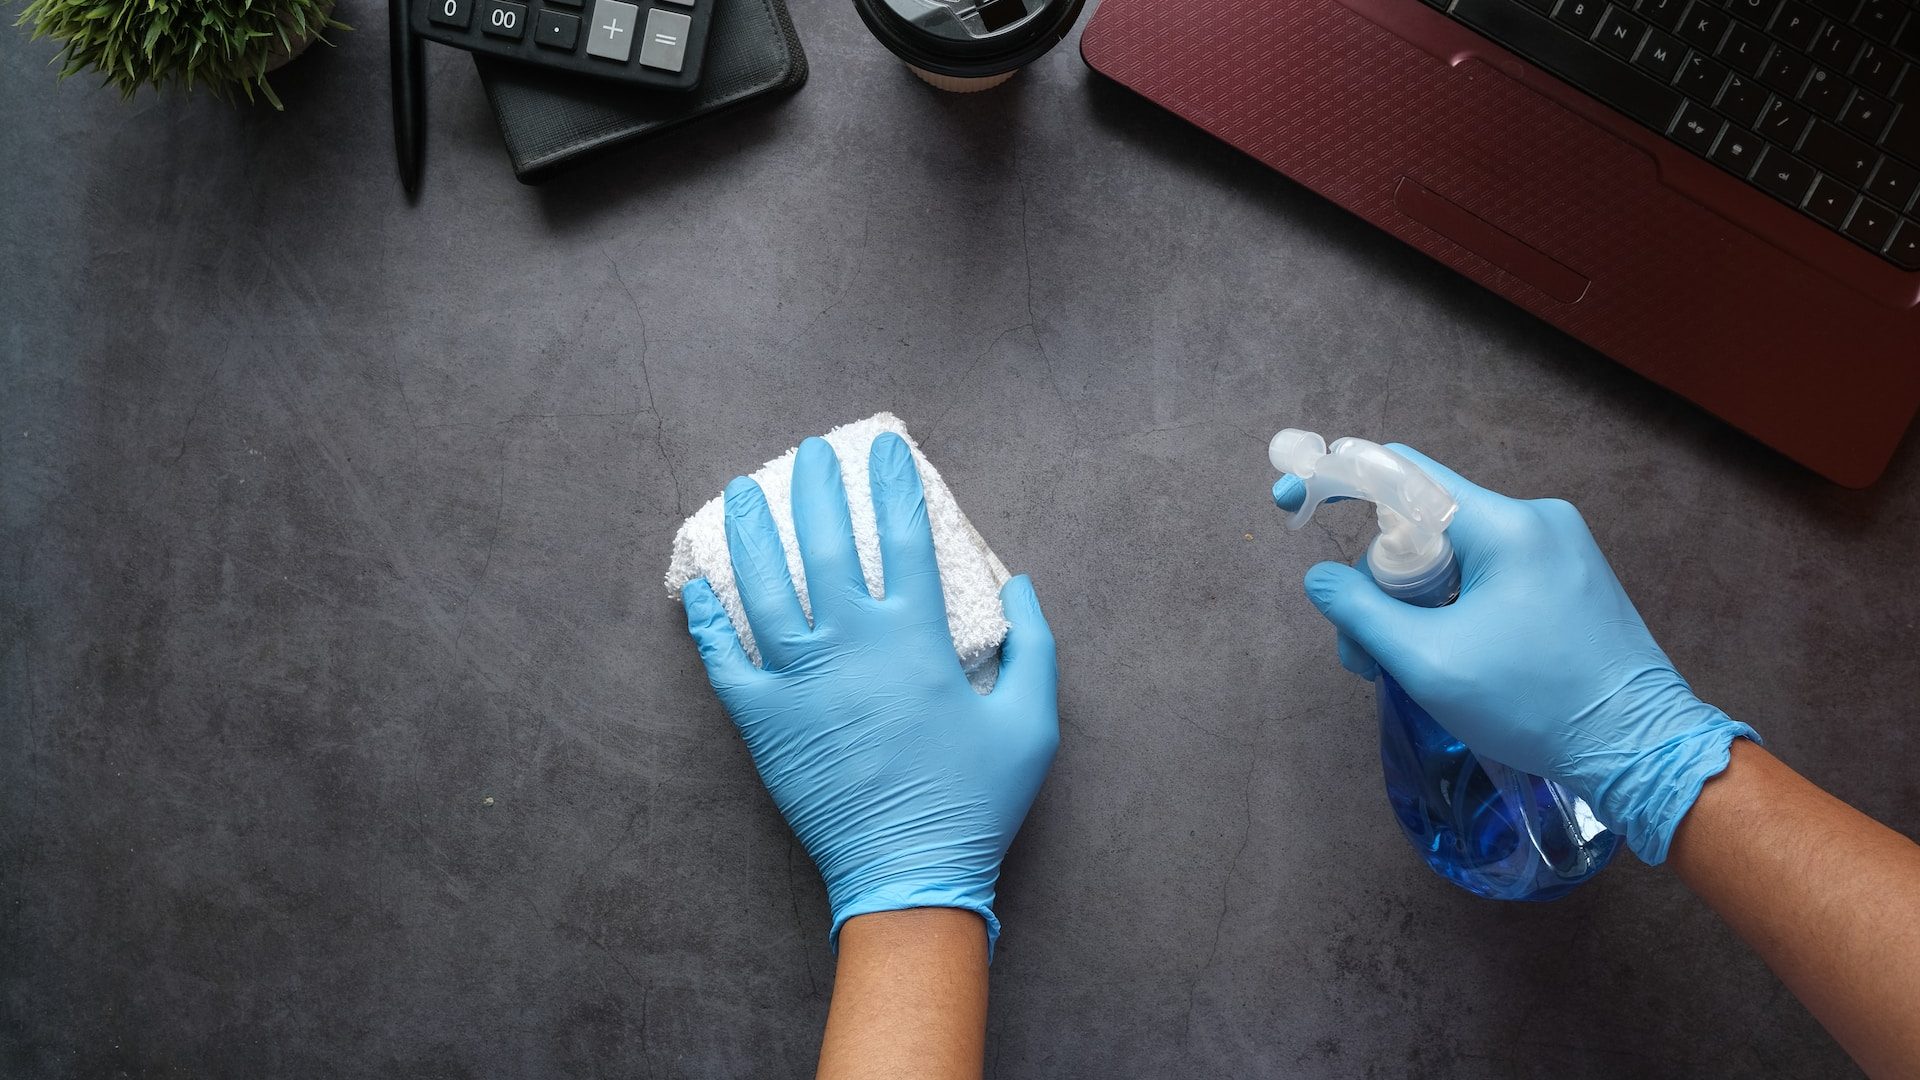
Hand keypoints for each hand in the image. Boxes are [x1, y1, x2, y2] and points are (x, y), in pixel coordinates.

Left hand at [682, 433, 1058, 949]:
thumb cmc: (975, 801)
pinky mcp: (763, 721)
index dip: (894, 483)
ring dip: (752, 532)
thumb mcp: (1032, 722)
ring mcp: (799, 681)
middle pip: (826, 543)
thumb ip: (1033, 646)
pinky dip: (707, 619)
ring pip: (764, 586)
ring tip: (742, 492)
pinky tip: (698, 584)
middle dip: (816, 487)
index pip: (905, 536)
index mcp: (916, 639)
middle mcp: (852, 645)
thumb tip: (1020, 586)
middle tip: (808, 453)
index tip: (883, 447)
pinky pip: (723, 659)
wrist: (909, 876)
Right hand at [1274, 444, 1756, 863]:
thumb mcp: (1429, 663)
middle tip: (1363, 651)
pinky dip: (1453, 606)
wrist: (1640, 749)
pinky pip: (1489, 573)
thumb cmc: (1534, 706)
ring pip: (1455, 554)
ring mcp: (1560, 547)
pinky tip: (1449, 655)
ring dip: (1415, 602)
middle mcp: (1536, 519)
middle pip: (1424, 523)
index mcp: (1506, 526)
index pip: (1402, 473)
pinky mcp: (1570, 578)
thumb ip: (1361, 612)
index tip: (1291, 498)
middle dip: (1379, 580)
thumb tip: (1320, 578)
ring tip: (1404, 667)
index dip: (1337, 479)